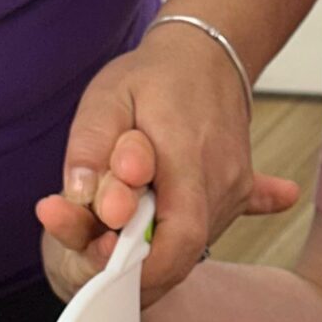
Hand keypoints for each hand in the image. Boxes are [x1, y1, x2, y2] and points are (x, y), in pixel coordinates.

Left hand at [36, 20, 297, 296]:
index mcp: (188, 158)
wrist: (206, 56)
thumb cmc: (154, 76)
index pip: (178, 240)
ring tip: (114, 210)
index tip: (100, 254)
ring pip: (186, 247)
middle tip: (95, 237)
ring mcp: (232, 192)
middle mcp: (221, 183)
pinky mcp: (234, 197)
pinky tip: (160, 235)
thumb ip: (91, 147)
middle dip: (132, 261)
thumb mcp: (106, 97)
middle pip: (178, 253)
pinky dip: (171, 241)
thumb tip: (87, 200)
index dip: (140, 265)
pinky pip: (201, 232)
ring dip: (146, 246)